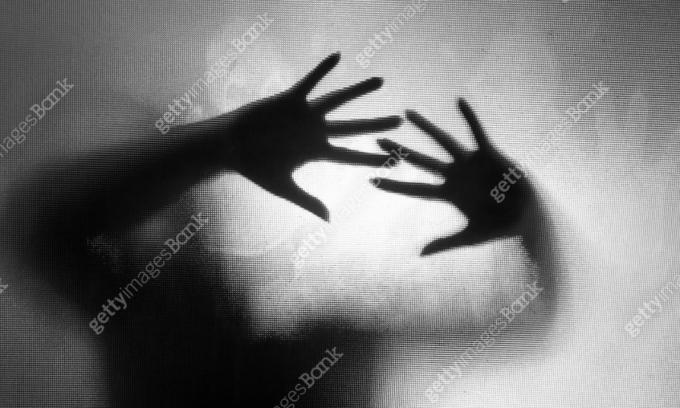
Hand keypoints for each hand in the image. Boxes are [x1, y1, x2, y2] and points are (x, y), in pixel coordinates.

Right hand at [220, 53, 401, 220]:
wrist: (229, 147)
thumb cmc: (254, 168)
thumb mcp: (283, 188)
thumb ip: (308, 201)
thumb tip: (329, 219)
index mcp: (316, 152)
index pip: (351, 156)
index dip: (372, 158)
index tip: (395, 160)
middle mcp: (315, 131)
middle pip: (353, 127)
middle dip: (376, 124)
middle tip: (401, 120)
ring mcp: (304, 114)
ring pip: (338, 100)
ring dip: (359, 91)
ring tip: (381, 81)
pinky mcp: (289, 99)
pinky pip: (309, 81)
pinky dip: (322, 70)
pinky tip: (338, 56)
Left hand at [372, 99, 535, 254]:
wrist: (527, 216)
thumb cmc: (500, 228)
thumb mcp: (470, 236)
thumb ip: (445, 243)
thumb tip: (420, 254)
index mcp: (447, 194)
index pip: (414, 188)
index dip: (393, 184)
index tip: (371, 180)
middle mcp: (454, 175)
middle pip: (420, 161)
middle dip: (400, 151)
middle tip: (377, 140)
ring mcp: (469, 163)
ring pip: (442, 141)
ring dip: (425, 127)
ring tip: (407, 113)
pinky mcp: (488, 153)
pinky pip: (477, 131)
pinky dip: (469, 117)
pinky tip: (459, 101)